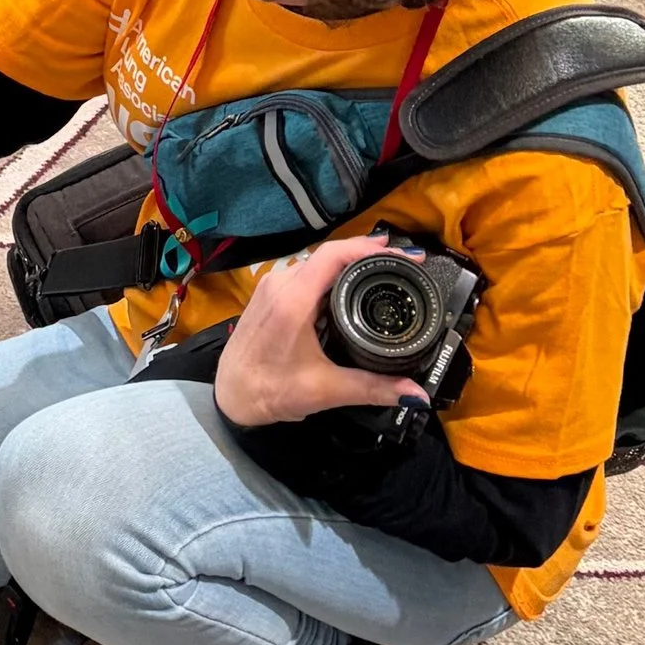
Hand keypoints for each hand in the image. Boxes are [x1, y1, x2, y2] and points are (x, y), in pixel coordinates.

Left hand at [213, 235, 428, 426]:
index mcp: (292, 299)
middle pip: (329, 255)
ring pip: (317, 264)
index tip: (403, 253)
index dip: (370, 248)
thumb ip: (373, 389)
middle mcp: (281, 284)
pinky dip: (332, 276)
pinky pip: (305, 274)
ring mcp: (273, 287)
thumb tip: (416, 393)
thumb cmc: (267, 390)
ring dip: (349, 265)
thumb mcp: (325, 390)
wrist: (228, 396)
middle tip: (403, 263)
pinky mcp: (270, 295)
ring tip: (383, 271)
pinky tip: (351, 287)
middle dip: (368, 255)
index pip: (335, 255)